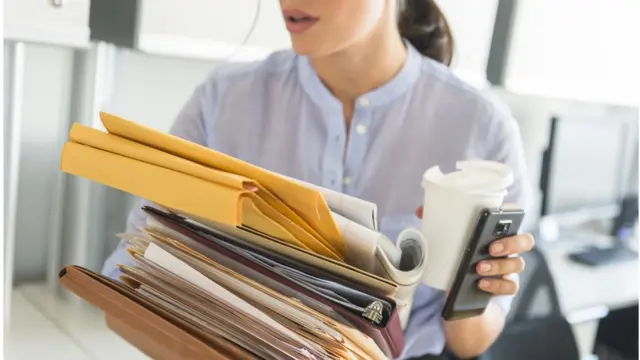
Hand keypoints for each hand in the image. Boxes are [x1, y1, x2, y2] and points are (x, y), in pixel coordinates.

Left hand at [415, 206, 534, 295]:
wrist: (461, 286)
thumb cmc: (461, 253)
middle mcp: (510, 247)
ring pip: (518, 264)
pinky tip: (481, 284)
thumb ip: (440, 223)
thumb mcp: (451, 238)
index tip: (499, 215)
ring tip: (478, 268)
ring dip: (499, 266)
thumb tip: (421, 211)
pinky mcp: (506, 285)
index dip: (513, 214)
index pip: (516, 216)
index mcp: (499, 230)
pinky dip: (496, 285)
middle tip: (490, 248)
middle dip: (510, 244)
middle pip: (525, 241)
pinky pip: (510, 286)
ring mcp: (510, 267)